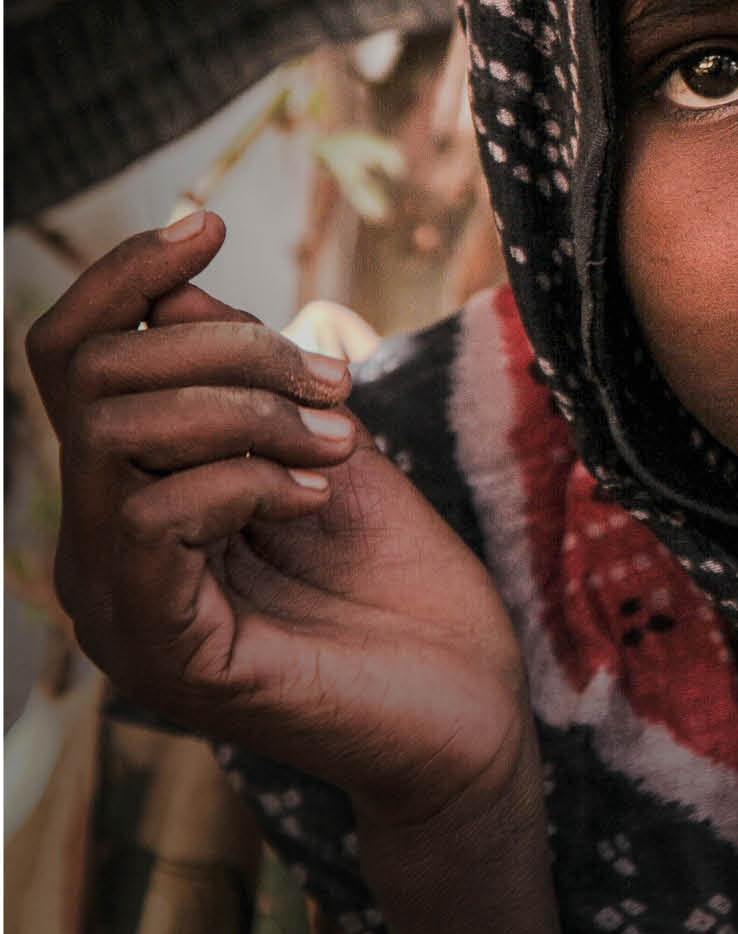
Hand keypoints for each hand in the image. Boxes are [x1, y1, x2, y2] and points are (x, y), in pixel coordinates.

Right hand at [28, 213, 532, 829]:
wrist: (469, 707)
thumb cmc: (405, 586)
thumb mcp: (327, 448)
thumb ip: (252, 382)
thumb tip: (179, 290)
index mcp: (136, 493)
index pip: (71, 361)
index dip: (124, 276)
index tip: (209, 225)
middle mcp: (103, 551)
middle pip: (94, 377)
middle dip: (231, 349)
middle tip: (335, 389)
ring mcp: (120, 608)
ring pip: (118, 435)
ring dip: (251, 412)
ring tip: (341, 445)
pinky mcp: (163, 654)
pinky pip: (153, 517)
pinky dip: (248, 478)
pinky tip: (319, 496)